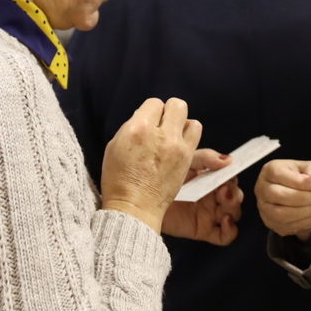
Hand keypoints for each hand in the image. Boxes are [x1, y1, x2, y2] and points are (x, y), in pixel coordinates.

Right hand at [100, 98, 200, 232]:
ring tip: (172, 136)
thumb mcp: (114, 146)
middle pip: (176, 105)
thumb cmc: (118, 179)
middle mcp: (160, 134)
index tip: (148, 121)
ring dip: (182, 125)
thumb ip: (131, 127)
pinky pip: (195, 136)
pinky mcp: (187, 159)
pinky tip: (178, 146)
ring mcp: (176, 147)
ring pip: (190, 119)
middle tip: (162, 124)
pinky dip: (188, 138)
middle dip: (169, 112)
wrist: (134, 207)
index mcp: (138, 128)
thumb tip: (144, 117)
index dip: (151, 112)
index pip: (154, 103)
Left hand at [163, 148, 242, 245]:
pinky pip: (225, 236)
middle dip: (234, 193)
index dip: (233, 176)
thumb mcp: (184, 162)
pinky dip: (230, 230)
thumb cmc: (161, 178)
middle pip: (235, 196)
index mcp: (209, 180)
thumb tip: (228, 160)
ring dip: (234, 207)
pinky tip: (225, 221)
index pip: (230, 177)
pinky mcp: (204, 230)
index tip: (230, 173)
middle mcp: (212, 197)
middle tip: (223, 189)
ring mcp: (209, 214)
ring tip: (224, 200)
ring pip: (234, 213)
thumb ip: (205, 158)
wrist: (140, 200)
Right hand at [255, 159, 310, 240]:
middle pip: (278, 195)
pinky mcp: (269, 222)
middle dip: (303, 198)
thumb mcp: (304, 167)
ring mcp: (263, 207)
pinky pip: (285, 226)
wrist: (291, 193)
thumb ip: (310, 168)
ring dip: (304, 212)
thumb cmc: (297, 177)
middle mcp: (261, 188)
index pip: (280, 175)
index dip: (301, 182)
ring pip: (280, 214)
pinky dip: (303, 223)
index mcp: (269, 170)